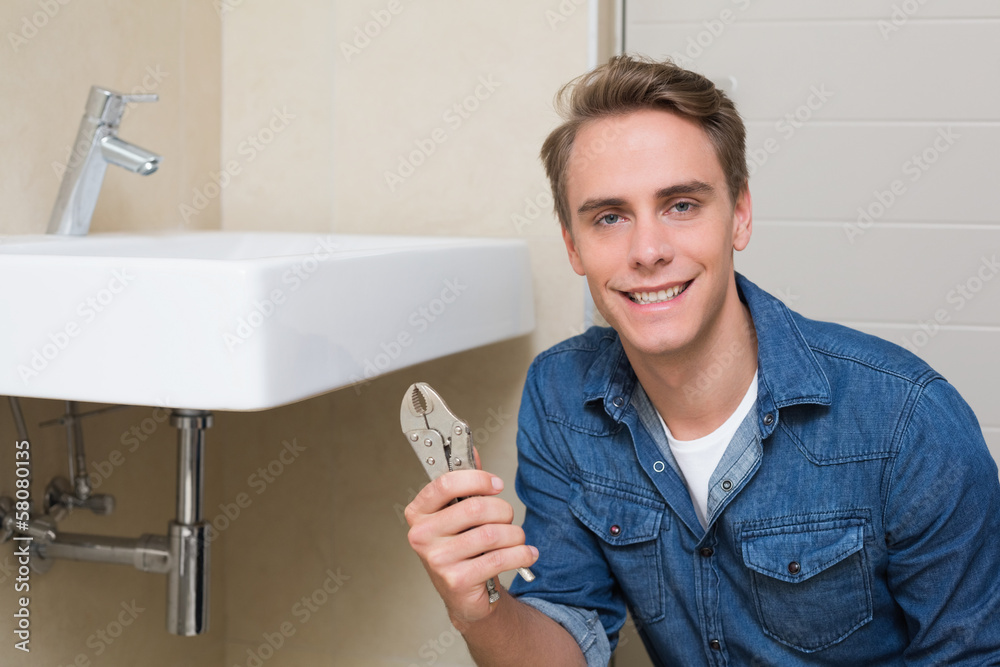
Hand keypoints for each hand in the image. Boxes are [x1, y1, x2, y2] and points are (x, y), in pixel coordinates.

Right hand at [405, 466, 538, 626]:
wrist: (462, 594)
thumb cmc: (461, 549)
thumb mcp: (457, 515)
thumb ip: (464, 484)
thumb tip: (471, 450)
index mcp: (419, 512)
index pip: (446, 483)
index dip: (477, 479)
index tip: (496, 484)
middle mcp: (422, 536)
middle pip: (475, 508)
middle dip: (502, 510)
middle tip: (507, 517)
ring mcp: (437, 560)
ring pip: (491, 534)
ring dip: (514, 535)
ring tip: (517, 539)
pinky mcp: (457, 580)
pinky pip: (499, 559)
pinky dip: (521, 554)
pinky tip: (526, 553)